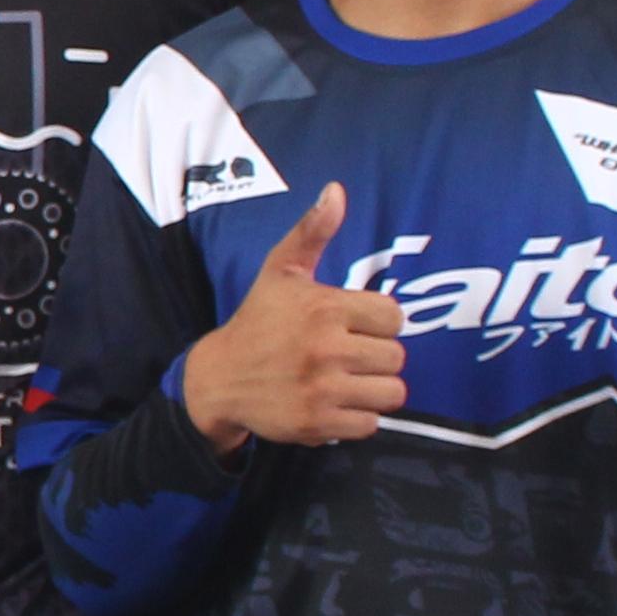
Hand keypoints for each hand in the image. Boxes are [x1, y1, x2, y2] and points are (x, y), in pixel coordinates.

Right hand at [178, 185, 406, 452]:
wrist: (219, 378)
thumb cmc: (258, 321)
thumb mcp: (281, 272)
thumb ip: (312, 231)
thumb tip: (336, 191)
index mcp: (325, 308)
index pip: (394, 317)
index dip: (379, 323)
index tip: (356, 326)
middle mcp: (326, 348)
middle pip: (397, 358)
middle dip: (378, 358)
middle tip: (351, 356)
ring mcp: (322, 389)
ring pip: (391, 393)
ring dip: (374, 390)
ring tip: (349, 381)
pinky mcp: (318, 423)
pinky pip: (370, 424)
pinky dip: (357, 418)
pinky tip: (336, 403)